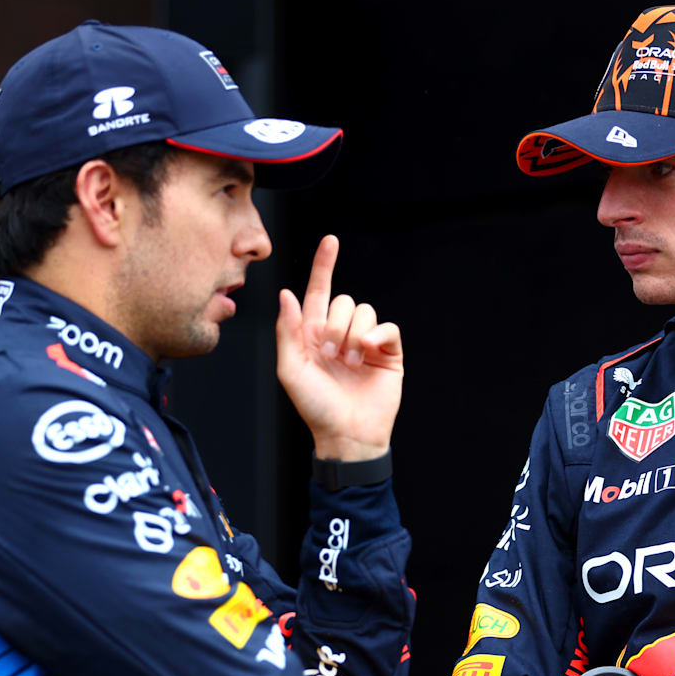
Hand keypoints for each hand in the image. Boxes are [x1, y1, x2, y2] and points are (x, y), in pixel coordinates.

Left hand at [275, 235, 403, 460]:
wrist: (347, 434)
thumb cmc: (315, 407)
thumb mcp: (290, 369)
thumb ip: (287, 330)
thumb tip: (286, 293)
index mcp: (314, 334)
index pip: (318, 291)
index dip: (323, 265)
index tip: (330, 241)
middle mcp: (340, 334)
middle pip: (343, 300)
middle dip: (335, 324)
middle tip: (330, 354)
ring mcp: (366, 343)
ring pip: (365, 311)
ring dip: (354, 335)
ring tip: (350, 362)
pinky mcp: (388, 353)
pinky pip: (388, 327)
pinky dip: (377, 335)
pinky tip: (368, 354)